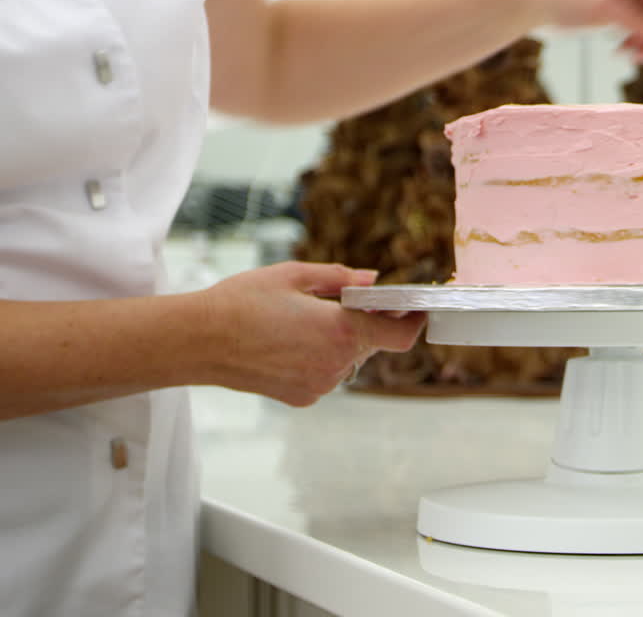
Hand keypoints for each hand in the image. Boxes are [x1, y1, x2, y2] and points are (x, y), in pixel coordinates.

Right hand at [199, 262, 425, 405]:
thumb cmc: (241, 302)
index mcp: (341, 329)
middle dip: (365, 324)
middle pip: (373, 344)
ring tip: (300, 324)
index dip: (414, 321)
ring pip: (348, 360)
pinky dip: (318, 359)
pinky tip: (287, 344)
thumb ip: (341, 278)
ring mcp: (320, 385)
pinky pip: (325, 375)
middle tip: (339, 305)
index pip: (401, 334)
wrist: (197, 342)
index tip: (414, 308)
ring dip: (339, 342)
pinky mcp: (303, 397)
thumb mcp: (293, 275)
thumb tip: (373, 281)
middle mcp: (336, 363)